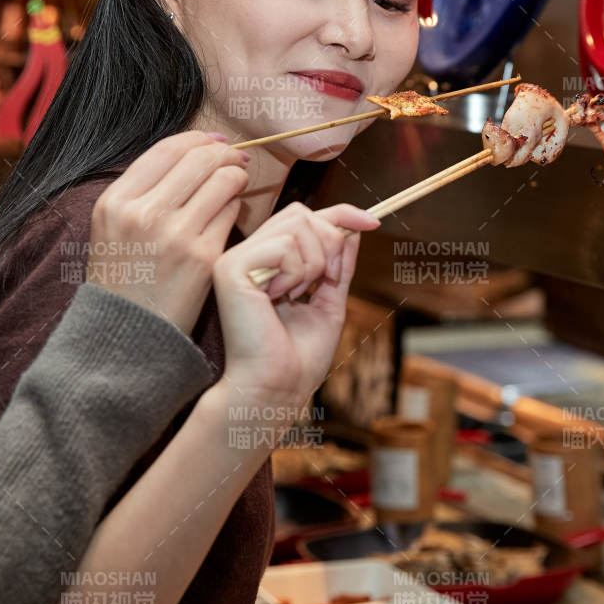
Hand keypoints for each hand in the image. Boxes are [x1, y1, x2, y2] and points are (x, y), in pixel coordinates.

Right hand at [87, 130, 248, 333]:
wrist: (128, 334)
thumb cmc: (125, 278)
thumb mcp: (113, 227)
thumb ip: (144, 189)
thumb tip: (193, 149)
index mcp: (115, 201)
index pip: (167, 148)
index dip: (198, 138)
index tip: (214, 142)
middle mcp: (142, 213)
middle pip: (199, 157)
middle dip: (224, 153)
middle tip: (235, 159)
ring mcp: (174, 235)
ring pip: (222, 179)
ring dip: (235, 175)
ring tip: (236, 182)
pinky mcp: (203, 257)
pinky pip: (231, 212)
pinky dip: (235, 205)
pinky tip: (231, 212)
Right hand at [210, 202, 378, 424]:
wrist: (277, 388)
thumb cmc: (298, 358)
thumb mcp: (329, 303)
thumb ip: (338, 266)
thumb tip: (354, 229)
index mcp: (268, 263)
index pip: (303, 217)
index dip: (340, 214)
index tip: (373, 222)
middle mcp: (249, 256)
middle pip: (301, 214)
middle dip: (330, 243)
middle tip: (325, 281)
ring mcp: (237, 260)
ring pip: (296, 225)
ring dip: (314, 263)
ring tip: (298, 296)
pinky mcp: (230, 268)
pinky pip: (282, 246)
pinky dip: (296, 273)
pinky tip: (280, 299)